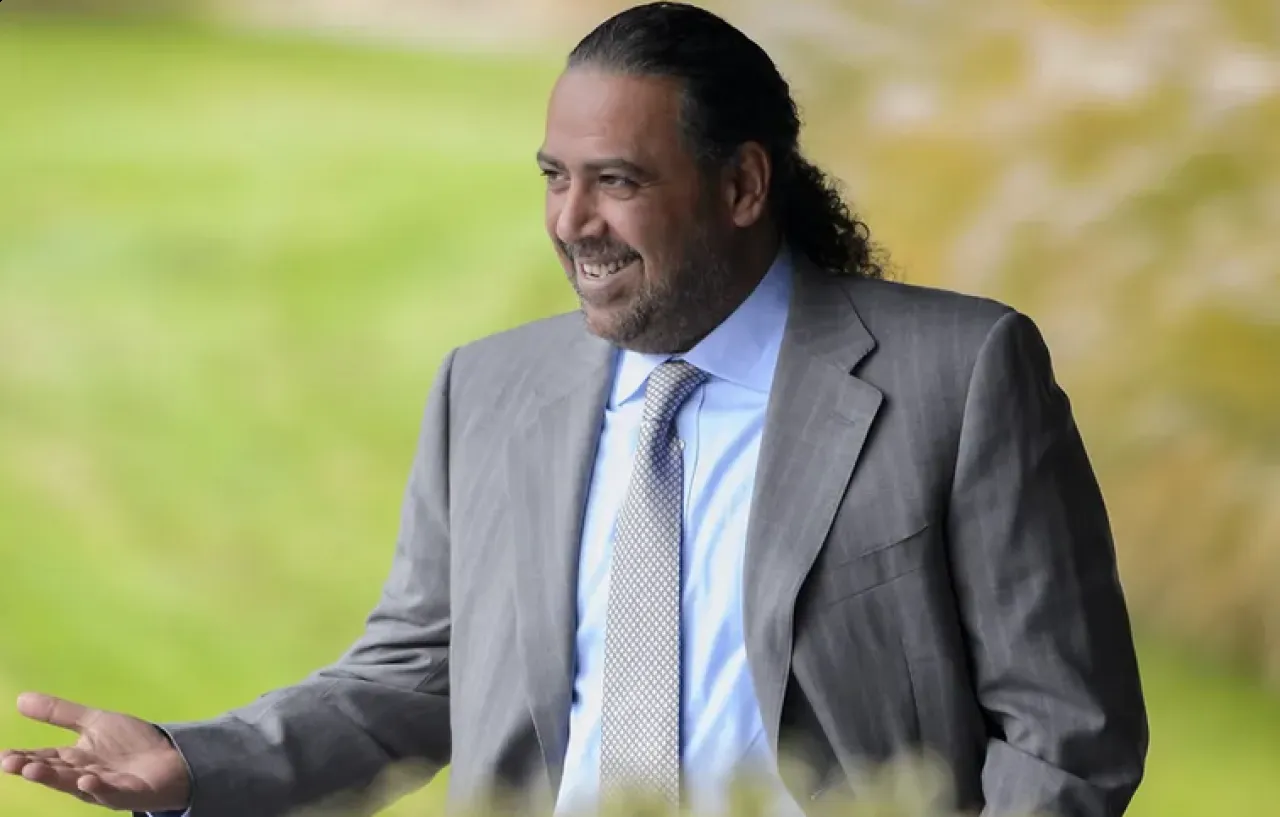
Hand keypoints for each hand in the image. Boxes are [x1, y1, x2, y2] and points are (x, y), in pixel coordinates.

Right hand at [1, 692, 190, 811]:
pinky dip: (99, 788)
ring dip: (56, 779)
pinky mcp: (129, 793)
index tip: (2, 756)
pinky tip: (86, 780)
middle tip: (10, 763)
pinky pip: (111, 792)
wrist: (171, 758)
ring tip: (34, 770)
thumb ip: (59, 714)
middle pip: (55, 772)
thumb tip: (19, 699)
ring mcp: (105, 787)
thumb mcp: (94, 722)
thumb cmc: (130, 744)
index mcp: (74, 759)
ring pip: (76, 784)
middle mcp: (83, 776)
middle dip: (33, 769)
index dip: (23, 757)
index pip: (44, 757)